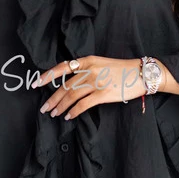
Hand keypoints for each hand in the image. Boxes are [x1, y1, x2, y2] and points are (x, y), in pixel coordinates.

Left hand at [32, 55, 148, 120]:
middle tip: (44, 107)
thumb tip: (71, 82)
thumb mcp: (102, 63)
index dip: (48, 76)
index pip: (63, 67)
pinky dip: (73, 111)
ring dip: (60, 106)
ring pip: (71, 96)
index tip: (36, 83)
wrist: (142, 73)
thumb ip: (87, 69)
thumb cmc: (123, 69)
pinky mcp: (103, 94)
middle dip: (52, 98)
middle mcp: (90, 70)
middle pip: (65, 86)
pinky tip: (68, 116)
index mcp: (88, 61)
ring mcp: (96, 82)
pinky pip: (83, 105)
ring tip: (53, 113)